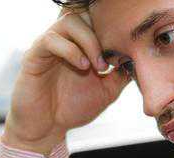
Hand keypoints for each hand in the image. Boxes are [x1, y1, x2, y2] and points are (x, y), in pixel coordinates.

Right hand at [2, 12, 130, 155]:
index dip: (113, 29)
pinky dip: (70, 50)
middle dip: (102, 33)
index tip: (124, 51)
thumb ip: (121, 74)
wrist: (47, 128)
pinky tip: (82, 66)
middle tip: (109, 62)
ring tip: (97, 67)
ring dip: (89, 41)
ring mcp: (49, 45)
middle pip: (85, 13)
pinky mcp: (34, 55)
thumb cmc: (72, 108)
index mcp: (81, 44)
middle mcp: (65, 39)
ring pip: (70, 21)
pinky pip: (51, 39)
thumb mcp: (106, 91)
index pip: (97, 19)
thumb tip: (140, 60)